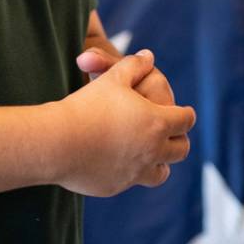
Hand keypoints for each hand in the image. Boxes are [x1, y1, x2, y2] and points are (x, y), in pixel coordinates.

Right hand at [56, 50, 193, 196]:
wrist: (57, 141)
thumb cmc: (87, 105)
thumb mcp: (113, 77)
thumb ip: (134, 65)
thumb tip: (148, 56)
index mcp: (157, 123)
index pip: (186, 120)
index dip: (186, 114)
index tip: (184, 113)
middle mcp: (151, 151)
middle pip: (181, 149)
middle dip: (178, 139)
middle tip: (170, 133)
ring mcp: (134, 173)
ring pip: (161, 173)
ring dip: (160, 162)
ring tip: (150, 153)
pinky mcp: (115, 186)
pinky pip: (131, 182)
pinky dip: (131, 173)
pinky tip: (117, 161)